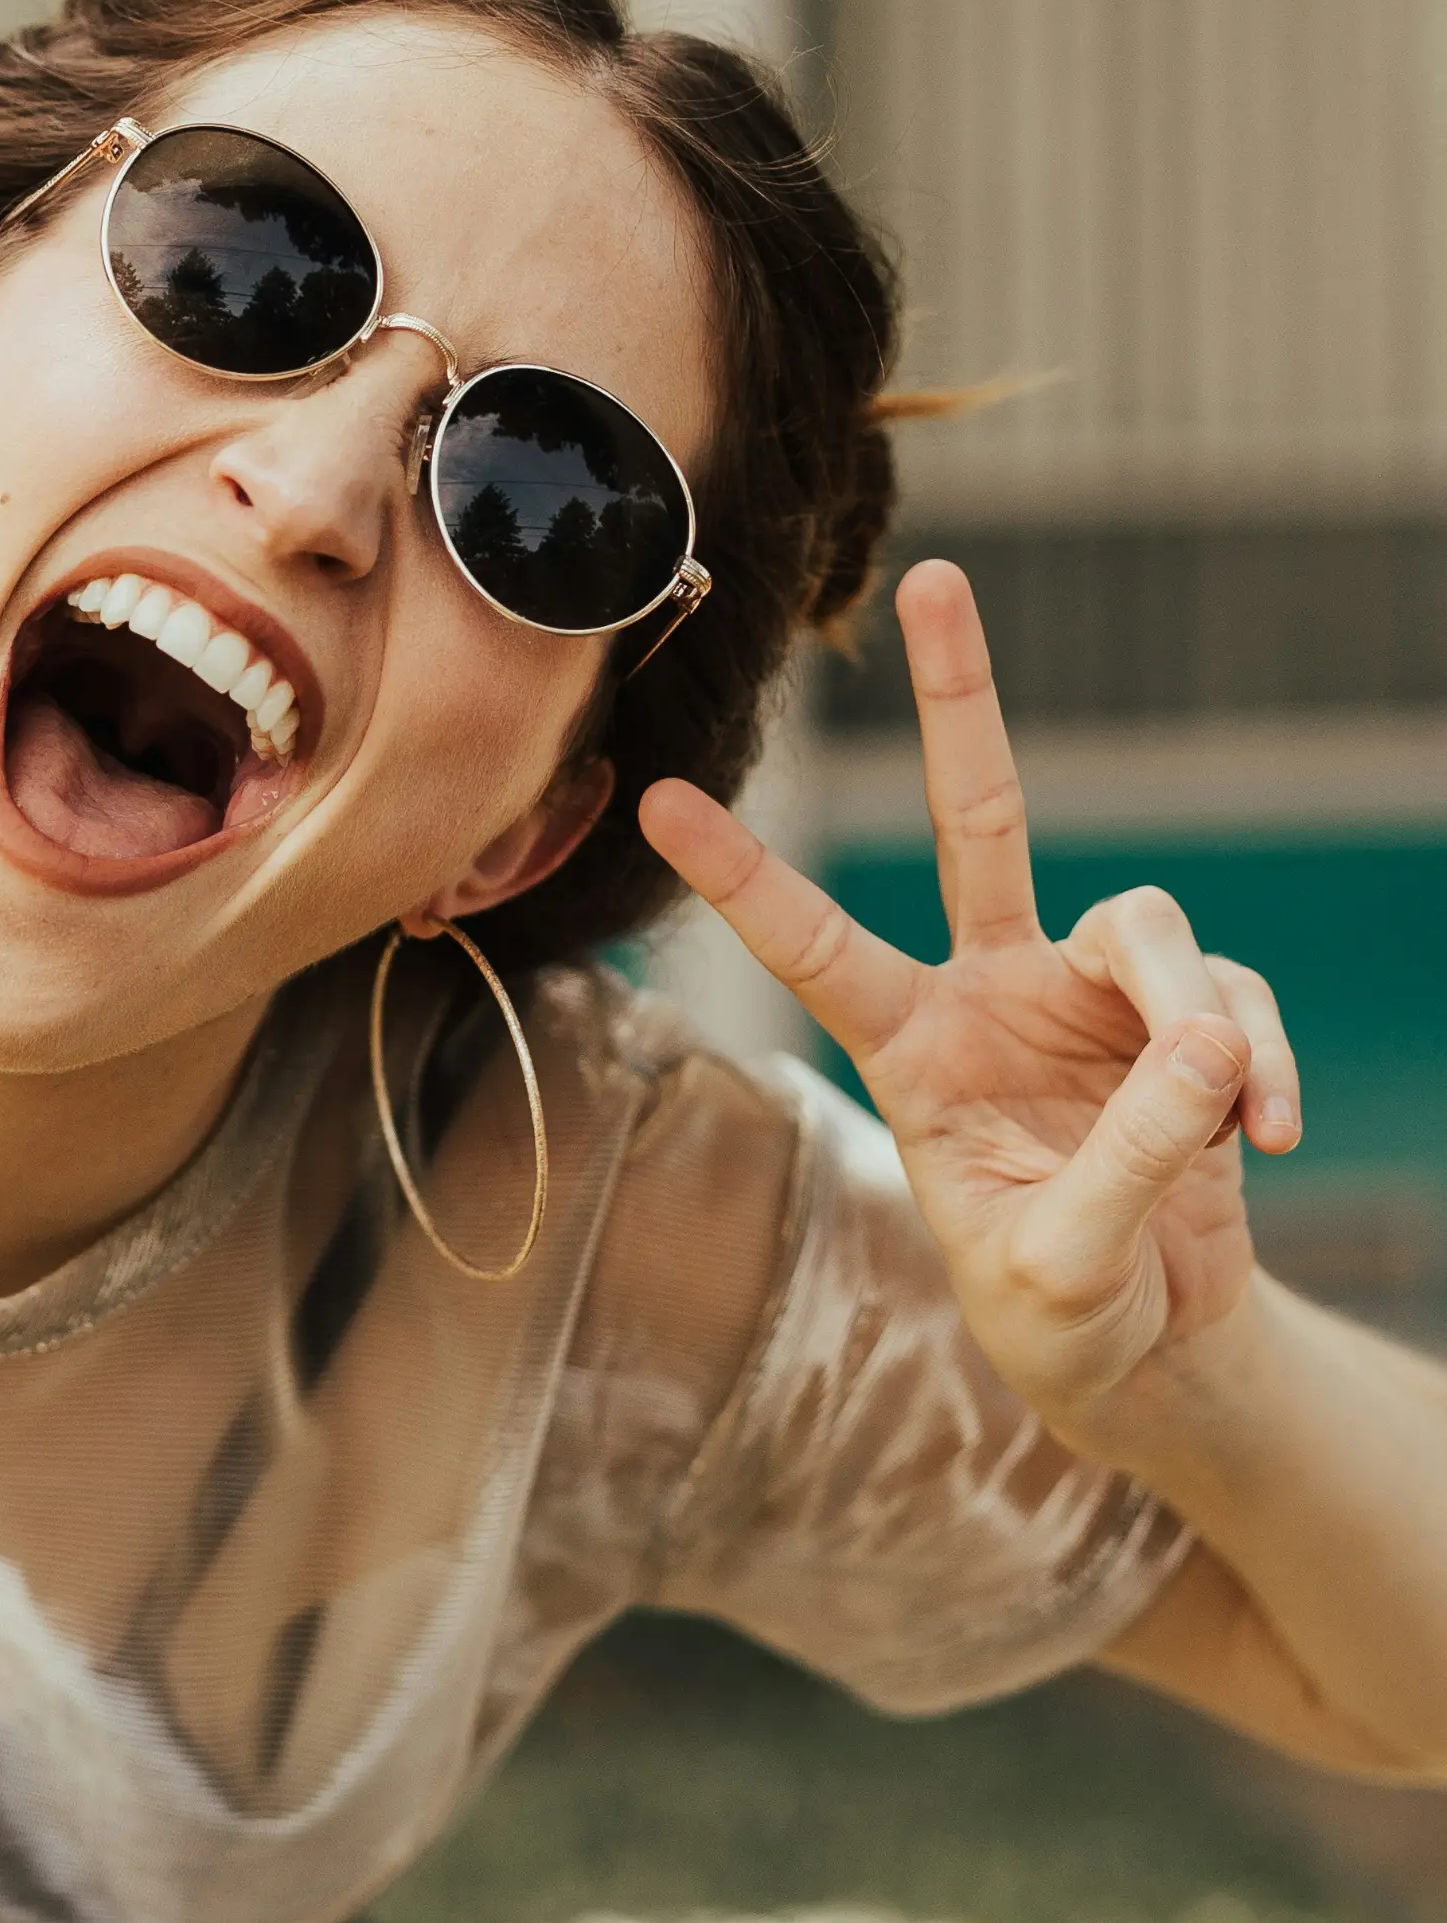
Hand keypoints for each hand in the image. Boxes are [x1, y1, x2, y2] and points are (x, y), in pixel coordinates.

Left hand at [639, 560, 1301, 1453]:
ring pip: (1147, 926)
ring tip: (1226, 1118)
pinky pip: (1232, 1002)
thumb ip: (1126, 1159)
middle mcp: (989, 994)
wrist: (1151, 1348)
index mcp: (909, 1049)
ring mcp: (1089, 996)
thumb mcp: (1058, 1267)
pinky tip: (1264, 1139)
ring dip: (1198, 1017)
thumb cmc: (1059, 1316)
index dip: (743, 876)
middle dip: (959, 700)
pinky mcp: (1184, 1020)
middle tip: (937, 574)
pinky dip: (1258, 1065)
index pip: (813, 945)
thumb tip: (1206, 1043)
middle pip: (978, 818)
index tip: (658, 801)